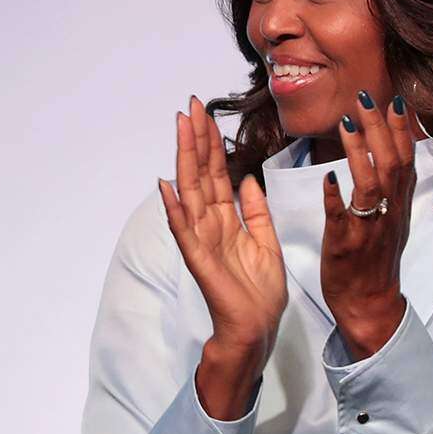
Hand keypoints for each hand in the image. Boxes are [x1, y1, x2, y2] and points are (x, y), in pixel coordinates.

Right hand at [159, 96, 286, 416]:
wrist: (257, 327)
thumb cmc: (259, 291)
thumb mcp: (266, 241)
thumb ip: (256, 211)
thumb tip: (247, 178)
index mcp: (228, 220)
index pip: (216, 173)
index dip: (212, 143)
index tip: (207, 113)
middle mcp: (210, 225)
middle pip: (200, 174)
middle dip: (196, 140)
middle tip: (190, 106)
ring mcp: (201, 241)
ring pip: (190, 192)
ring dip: (184, 159)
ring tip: (180, 129)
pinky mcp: (199, 260)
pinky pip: (184, 230)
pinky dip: (175, 208)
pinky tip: (166, 186)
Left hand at [321, 91, 416, 359]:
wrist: (370, 304)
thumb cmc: (375, 263)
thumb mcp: (392, 222)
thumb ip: (391, 189)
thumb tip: (389, 154)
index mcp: (399, 207)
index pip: (406, 160)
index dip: (402, 130)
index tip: (395, 100)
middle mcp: (390, 214)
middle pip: (392, 164)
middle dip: (380, 128)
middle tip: (365, 98)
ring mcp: (370, 230)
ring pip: (371, 185)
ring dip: (361, 152)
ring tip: (348, 122)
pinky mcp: (346, 247)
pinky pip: (343, 219)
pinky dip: (337, 197)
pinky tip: (329, 176)